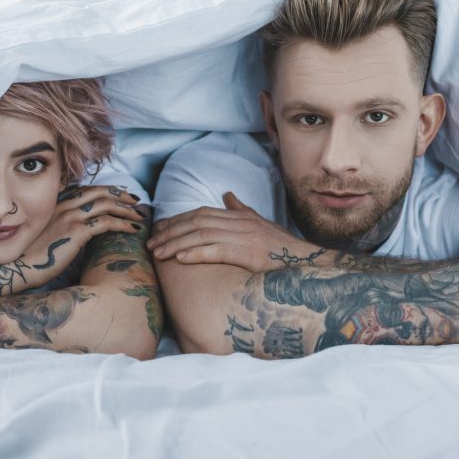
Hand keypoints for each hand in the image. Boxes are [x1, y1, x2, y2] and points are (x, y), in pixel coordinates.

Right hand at [16, 185, 144, 287]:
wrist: (20, 266)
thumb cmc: (31, 254)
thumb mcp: (46, 232)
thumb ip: (62, 224)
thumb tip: (79, 228)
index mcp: (57, 204)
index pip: (87, 189)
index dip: (107, 190)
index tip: (120, 195)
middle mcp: (64, 206)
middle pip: (100, 192)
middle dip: (121, 195)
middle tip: (136, 201)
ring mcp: (71, 217)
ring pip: (106, 205)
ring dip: (126, 209)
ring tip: (139, 215)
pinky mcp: (77, 232)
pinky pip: (106, 222)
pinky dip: (123, 223)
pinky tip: (132, 229)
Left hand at [148, 192, 327, 272]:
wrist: (307, 263)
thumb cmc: (282, 248)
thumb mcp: (260, 224)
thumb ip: (241, 210)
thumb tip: (227, 195)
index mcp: (240, 216)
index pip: (201, 214)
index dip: (177, 221)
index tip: (158, 231)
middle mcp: (240, 222)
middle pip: (196, 222)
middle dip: (170, 232)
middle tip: (151, 244)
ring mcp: (245, 236)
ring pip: (202, 235)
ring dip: (176, 244)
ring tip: (158, 254)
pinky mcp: (249, 253)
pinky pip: (217, 250)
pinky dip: (197, 253)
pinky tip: (180, 259)